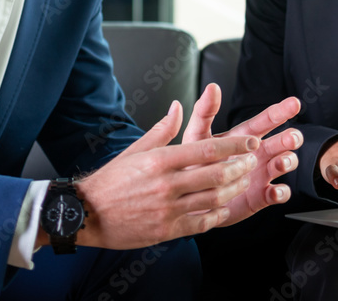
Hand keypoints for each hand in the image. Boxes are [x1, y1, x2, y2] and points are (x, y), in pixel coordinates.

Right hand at [74, 100, 259, 249]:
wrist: (86, 214)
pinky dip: (218, 214)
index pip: (207, 149)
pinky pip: (202, 223)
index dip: (235, 145)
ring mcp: (168, 209)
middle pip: (217, 174)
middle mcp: (167, 184)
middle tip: (251, 162)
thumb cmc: (111, 180)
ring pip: (214, 199)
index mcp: (160, 160)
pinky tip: (223, 207)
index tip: (251, 142)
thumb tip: (178, 107)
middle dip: (241, 167)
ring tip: (243, 181)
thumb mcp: (135, 150)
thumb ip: (162, 129)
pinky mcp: (167, 230)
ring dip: (235, 189)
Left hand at [181, 83, 302, 226]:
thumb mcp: (197, 136)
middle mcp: (258, 153)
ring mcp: (262, 174)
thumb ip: (204, 112)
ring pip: (285, 163)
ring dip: (287, 161)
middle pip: (283, 141)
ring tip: (280, 163)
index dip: (281, 111)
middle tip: (291, 138)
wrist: (190, 199)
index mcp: (244, 136)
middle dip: (291, 137)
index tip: (294, 103)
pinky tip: (275, 191)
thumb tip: (212, 87)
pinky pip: (280, 193)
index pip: (266, 120)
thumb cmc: (194, 164)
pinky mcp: (261, 196)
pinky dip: (282, 192)